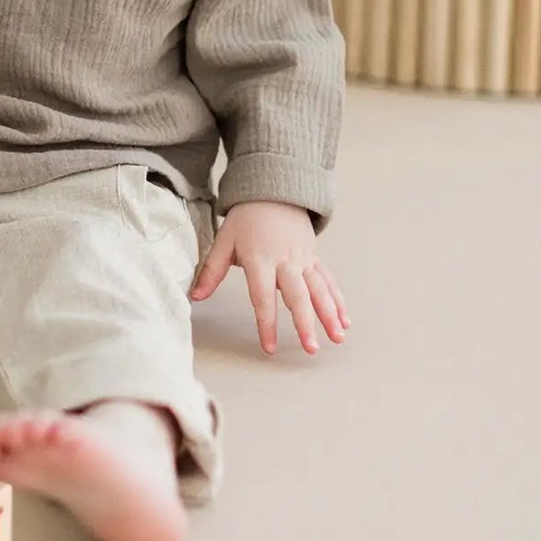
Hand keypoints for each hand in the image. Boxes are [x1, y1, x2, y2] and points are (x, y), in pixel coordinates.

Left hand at [189, 199, 350, 354]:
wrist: (272, 191)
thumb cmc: (244, 219)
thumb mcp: (223, 241)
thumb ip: (211, 271)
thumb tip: (195, 296)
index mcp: (259, 259)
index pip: (263, 297)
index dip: (267, 324)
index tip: (270, 348)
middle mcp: (285, 261)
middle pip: (297, 296)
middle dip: (306, 324)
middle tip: (311, 349)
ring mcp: (303, 259)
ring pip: (319, 290)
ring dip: (330, 314)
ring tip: (338, 338)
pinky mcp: (313, 257)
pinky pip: (328, 281)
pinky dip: (338, 300)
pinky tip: (345, 320)